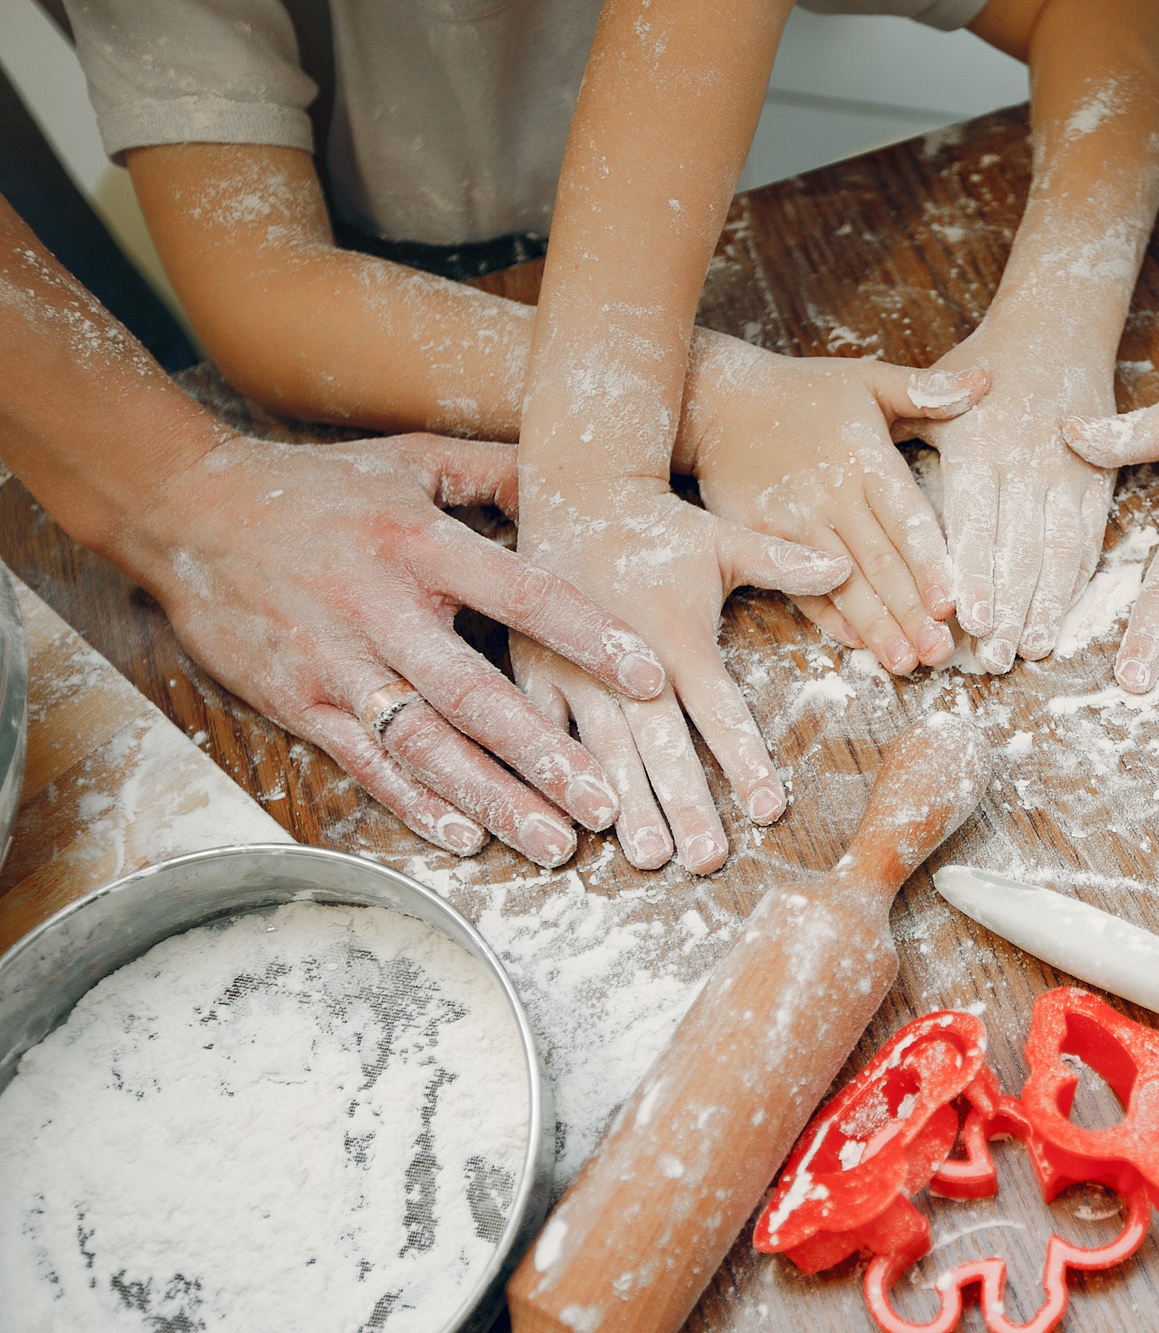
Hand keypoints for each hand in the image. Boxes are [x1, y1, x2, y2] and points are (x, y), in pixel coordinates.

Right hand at [146, 433, 667, 864]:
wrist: (185, 509)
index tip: (650, 680)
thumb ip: (495, 473)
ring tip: (552, 842)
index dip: (589, 639)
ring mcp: (336, 662)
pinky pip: (364, 763)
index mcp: (420, 545)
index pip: (524, 595)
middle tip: (606, 804)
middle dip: (545, 755)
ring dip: (491, 799)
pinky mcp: (297, 701)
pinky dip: (414, 805)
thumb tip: (574, 480)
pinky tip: (465, 838)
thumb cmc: (317, 487)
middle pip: (475, 695)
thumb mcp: (410, 459)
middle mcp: (381, 609)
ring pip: (424, 745)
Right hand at [513, 479, 850, 872]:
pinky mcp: (532, 670)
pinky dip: (554, 777)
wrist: (576, 489)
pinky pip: (539, 733)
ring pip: (604, 752)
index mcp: (678, 636)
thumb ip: (785, 562)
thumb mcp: (726, 540)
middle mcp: (626, 660)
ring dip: (627, 806)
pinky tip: (570, 826)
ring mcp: (574, 669)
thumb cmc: (664, 526)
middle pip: (663, 745)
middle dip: (686, 804)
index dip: (744, 761)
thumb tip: (847, 565)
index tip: (767, 809)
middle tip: (707, 859)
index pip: (720, 711)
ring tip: (649, 856)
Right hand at [682, 331, 986, 673]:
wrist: (717, 400)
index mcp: (865, 459)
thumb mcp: (866, 379)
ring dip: (875, 626)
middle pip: (880, 562)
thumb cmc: (804, 391)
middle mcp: (833, 494)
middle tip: (939, 653)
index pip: (906, 520)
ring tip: (903, 662)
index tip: (953, 603)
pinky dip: (828, 617)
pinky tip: (856, 643)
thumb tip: (986, 381)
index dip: (930, 564)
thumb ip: (925, 390)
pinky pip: (799, 585)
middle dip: (911, 612)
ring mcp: (794, 521)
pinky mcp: (761, 538)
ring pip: (843, 583)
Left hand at [910, 327, 1117, 671]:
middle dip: (1009, 606)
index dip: (975, 573)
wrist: (1058, 328)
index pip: (976, 520)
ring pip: (1058, 550)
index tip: (968, 619)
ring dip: (1047, 603)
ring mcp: (1067, 475)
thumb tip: (860, 479)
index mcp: (979, 445)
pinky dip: (1076, 582)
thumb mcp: (933, 389)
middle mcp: (1026, 464)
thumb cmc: (982, 364)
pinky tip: (1061, 617)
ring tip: (1032, 648)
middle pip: (1018, 547)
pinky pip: (1088, 539)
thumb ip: (901, 441)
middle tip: (994, 658)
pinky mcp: (1096, 483)